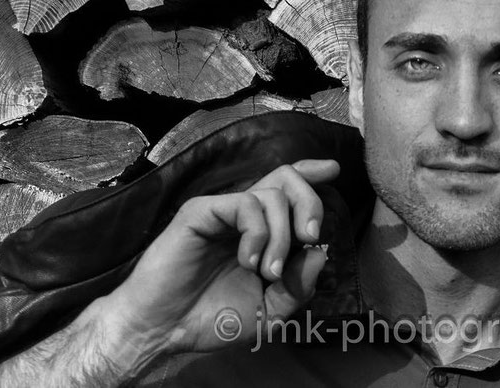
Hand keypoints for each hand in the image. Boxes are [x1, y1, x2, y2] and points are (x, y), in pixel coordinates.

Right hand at [94, 159, 340, 367]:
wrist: (165, 330)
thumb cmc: (210, 320)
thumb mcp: (268, 314)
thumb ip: (299, 287)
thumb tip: (320, 253)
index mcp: (258, 233)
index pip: (287, 191)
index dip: (311, 176)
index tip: (334, 169)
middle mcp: (242, 217)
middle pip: (287, 179)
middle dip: (310, 203)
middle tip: (310, 236)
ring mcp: (222, 212)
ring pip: (272, 194)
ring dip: (282, 235)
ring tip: (268, 271)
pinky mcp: (201, 212)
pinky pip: (245, 204)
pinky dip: (258, 234)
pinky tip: (248, 260)